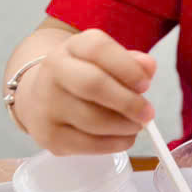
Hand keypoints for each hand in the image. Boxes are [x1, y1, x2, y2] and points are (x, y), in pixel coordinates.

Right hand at [18, 29, 155, 154]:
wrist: (43, 97)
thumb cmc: (87, 77)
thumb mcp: (108, 61)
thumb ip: (131, 62)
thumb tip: (148, 67)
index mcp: (73, 47)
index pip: (99, 49)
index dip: (128, 68)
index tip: (146, 84)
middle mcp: (54, 71)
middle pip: (93, 84)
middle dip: (128, 102)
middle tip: (148, 114)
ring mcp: (47, 104)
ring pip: (93, 120)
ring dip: (124, 126)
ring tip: (136, 125)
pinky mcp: (49, 135)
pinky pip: (89, 144)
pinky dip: (115, 143)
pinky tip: (124, 138)